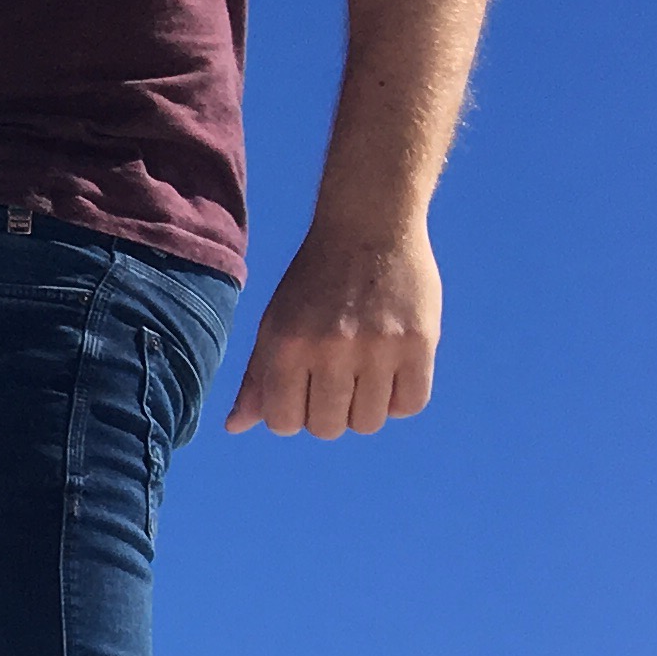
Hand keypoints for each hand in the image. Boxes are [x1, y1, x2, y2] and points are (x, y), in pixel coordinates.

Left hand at [228, 220, 439, 438]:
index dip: (292, 416)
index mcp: (286, 344)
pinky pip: (411, 404)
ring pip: (369, 422)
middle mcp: (330, 348)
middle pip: (328, 428)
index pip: (283, 422)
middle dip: (328, 415)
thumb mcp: (275, 321)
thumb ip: (257, 377)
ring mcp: (378, 347)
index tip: (302, 393)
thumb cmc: (314, 280)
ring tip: (364, 375)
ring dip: (365, 408)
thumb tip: (236, 427)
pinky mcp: (420, 342)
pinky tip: (392, 374)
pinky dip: (400, 399)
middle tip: (336, 382)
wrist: (369, 226)